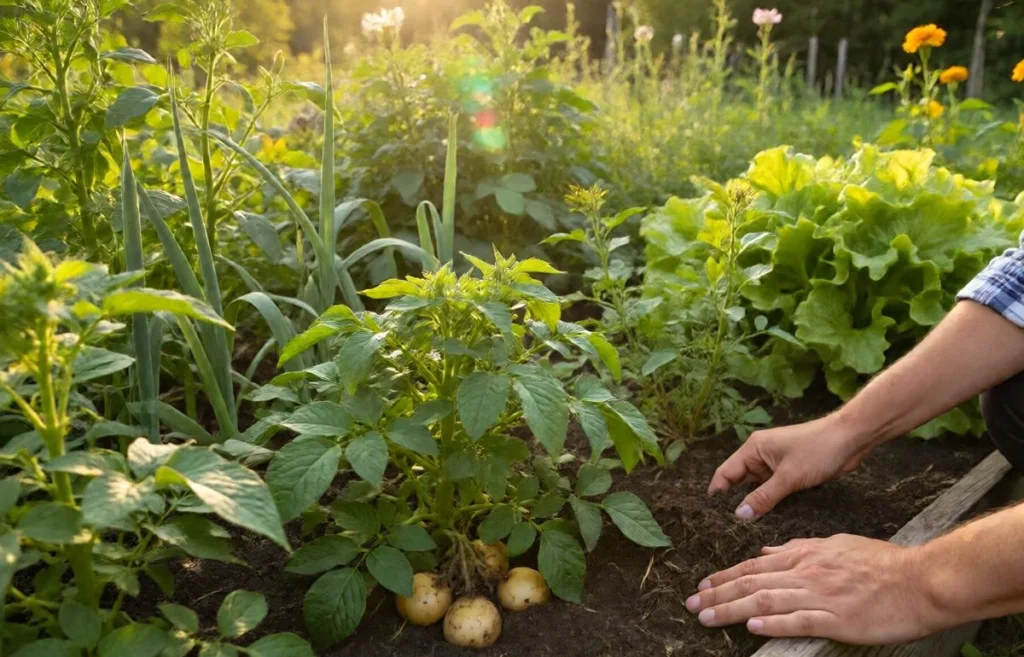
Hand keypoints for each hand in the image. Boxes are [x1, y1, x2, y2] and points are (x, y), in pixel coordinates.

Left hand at [685, 535, 942, 643]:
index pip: (755, 566)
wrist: (920, 580)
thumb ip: (799, 548)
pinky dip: (772, 623)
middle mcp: (807, 573)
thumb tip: (769, 552)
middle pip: (752, 582)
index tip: (703, 585)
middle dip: (717, 593)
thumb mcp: (836, 545)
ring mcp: (820, 596)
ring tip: (706, 616)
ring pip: (766, 600)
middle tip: (691, 603)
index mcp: (806, 556)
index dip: (726, 576)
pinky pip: (798, 621)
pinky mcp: (836, 618)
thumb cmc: (882, 564)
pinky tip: (751, 626)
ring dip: (731, 609)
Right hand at [709, 415, 872, 518]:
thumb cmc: (817, 450)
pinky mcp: (790, 473)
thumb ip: (763, 497)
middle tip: (728, 527)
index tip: (710, 516)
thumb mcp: (789, 477)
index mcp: (753, 449)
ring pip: (757, 488)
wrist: (851, 439)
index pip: (726, 473)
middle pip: (740, 482)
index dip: (717, 493)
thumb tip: (739, 515)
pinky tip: (769, 520)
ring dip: (755, 504)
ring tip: (746, 529)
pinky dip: (771, 502)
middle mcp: (761, 456)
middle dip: (735, 502)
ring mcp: (776, 465)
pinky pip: (773, 490)